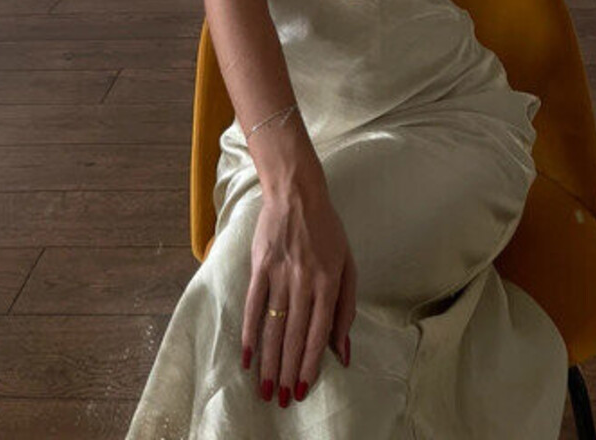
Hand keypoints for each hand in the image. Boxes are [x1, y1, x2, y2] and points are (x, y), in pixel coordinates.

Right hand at [243, 180, 356, 405]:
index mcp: (328, 282)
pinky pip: (253, 304)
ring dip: (268, 359)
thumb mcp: (348, 265)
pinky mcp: (260, 266)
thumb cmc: (328, 231)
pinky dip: (250, 332)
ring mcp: (280, 273)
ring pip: (273, 325)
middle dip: (287, 371)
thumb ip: (346, 309)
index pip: (318, 333)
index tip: (303, 388)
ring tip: (264, 387)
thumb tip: (343, 351)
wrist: (298, 194)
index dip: (310, 364)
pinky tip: (247, 355)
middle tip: (281, 399)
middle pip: (293, 335)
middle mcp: (304, 281)